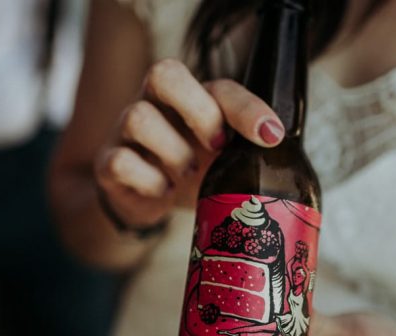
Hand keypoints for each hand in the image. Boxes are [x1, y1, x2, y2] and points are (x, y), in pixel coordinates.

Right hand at [95, 58, 286, 228]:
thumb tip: (286, 152)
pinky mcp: (109, 163)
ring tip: (188, 174)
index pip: (218, 85)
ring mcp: (125, 130)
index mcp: (191, 96)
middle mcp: (155, 103)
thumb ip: (249, 146)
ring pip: (138, 118)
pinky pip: (121, 161)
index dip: (247, 108)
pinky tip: (164, 191)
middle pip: (164, 74)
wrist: (149, 201)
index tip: (272, 136)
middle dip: (200, 112)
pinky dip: (149, 180)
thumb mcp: (225, 157)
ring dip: (173, 153)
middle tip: (218, 147)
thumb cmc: (195, 170)